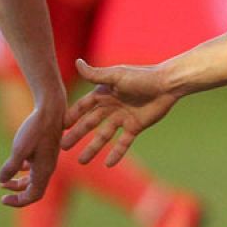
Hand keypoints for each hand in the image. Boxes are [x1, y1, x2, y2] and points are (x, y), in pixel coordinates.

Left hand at [0, 98, 64, 207]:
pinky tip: (15, 165)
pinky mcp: (45, 150)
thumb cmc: (36, 129)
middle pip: (34, 189)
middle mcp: (48, 168)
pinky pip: (35, 168)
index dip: (18, 201)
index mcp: (44, 171)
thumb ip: (10, 167)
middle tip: (1, 192)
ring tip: (4, 181)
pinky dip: (23, 171)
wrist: (50, 109)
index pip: (33, 196)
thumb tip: (1, 180)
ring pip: (34, 179)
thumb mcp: (19, 150)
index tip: (2, 199)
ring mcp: (47, 159)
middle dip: (17, 193)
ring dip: (19, 182)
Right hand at [61, 58, 177, 166]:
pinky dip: (116, 153)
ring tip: (82, 161)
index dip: (71, 116)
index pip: (83, 107)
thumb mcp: (116, 75)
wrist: (167, 84)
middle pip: (90, 124)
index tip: (58, 127)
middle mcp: (111, 106)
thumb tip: (76, 62)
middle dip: (77, 135)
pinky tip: (108, 164)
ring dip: (93, 148)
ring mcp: (123, 118)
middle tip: (63, 147)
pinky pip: (124, 142)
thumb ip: (96, 75)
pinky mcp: (135, 126)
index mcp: (104, 93)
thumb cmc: (142, 76)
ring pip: (104, 136)